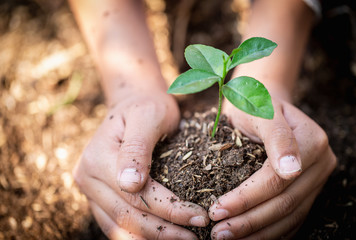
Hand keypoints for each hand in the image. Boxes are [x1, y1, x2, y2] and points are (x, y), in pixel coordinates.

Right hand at [73, 90, 208, 238]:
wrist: (132, 103)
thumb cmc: (146, 106)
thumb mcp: (147, 116)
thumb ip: (137, 148)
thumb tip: (130, 184)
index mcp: (98, 157)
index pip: (137, 195)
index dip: (170, 210)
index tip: (200, 217)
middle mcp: (87, 177)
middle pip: (128, 215)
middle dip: (165, 231)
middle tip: (197, 237)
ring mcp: (90, 189)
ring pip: (120, 226)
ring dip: (152, 238)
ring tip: (182, 239)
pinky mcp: (98, 196)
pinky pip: (116, 223)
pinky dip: (138, 234)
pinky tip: (161, 236)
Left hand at [209, 97, 335, 238]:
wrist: (263, 101)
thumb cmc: (254, 102)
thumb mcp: (259, 110)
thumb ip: (277, 137)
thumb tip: (291, 171)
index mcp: (311, 142)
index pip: (276, 181)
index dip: (246, 199)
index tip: (216, 211)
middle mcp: (320, 163)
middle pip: (284, 203)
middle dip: (248, 222)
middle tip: (218, 234)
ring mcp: (317, 178)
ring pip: (290, 215)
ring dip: (258, 232)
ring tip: (227, 239)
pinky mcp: (308, 188)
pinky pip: (293, 217)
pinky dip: (272, 231)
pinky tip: (251, 238)